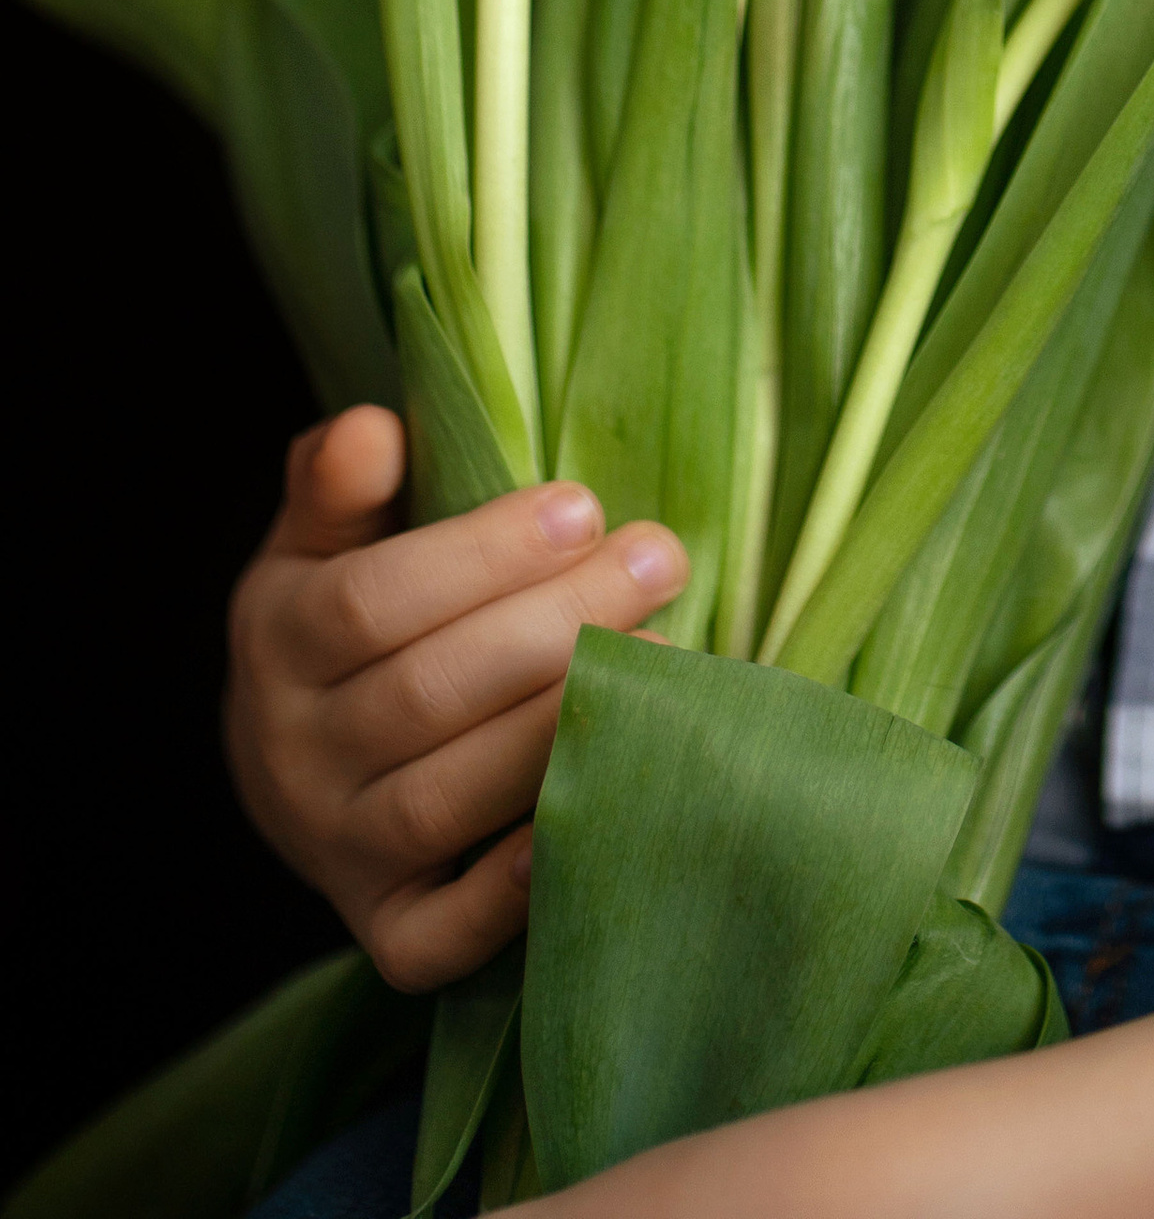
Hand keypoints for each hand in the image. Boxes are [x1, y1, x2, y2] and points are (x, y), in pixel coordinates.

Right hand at [224, 405, 688, 990]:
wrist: (298, 762)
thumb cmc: (345, 616)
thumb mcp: (323, 536)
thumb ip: (341, 481)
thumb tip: (372, 431)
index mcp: (276, 643)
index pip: (370, 603)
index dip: (481, 554)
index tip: (583, 505)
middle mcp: (293, 758)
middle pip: (423, 697)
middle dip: (551, 624)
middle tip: (656, 561)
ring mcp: (335, 853)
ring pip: (438, 805)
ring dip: (555, 731)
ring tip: (660, 655)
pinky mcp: (383, 931)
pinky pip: (433, 938)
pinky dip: (507, 896)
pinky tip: (593, 817)